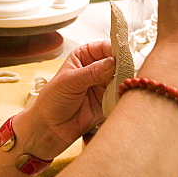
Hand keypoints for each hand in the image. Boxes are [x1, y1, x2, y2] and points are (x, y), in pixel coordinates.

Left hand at [16, 40, 114, 156]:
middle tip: (126, 72)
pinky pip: (121, 96)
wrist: (51, 128)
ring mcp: (103, 85)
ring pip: (121, 79)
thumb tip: (111, 62)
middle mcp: (96, 68)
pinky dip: (124, 96)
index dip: (114, 50)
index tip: (123, 56)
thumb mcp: (69, 82)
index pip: (104, 47)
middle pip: (117, 62)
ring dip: (124, 82)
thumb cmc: (52, 100)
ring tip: (123, 86)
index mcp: (83, 56)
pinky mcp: (109, 101)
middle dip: (123, 67)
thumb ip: (92, 72)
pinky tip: (122, 98)